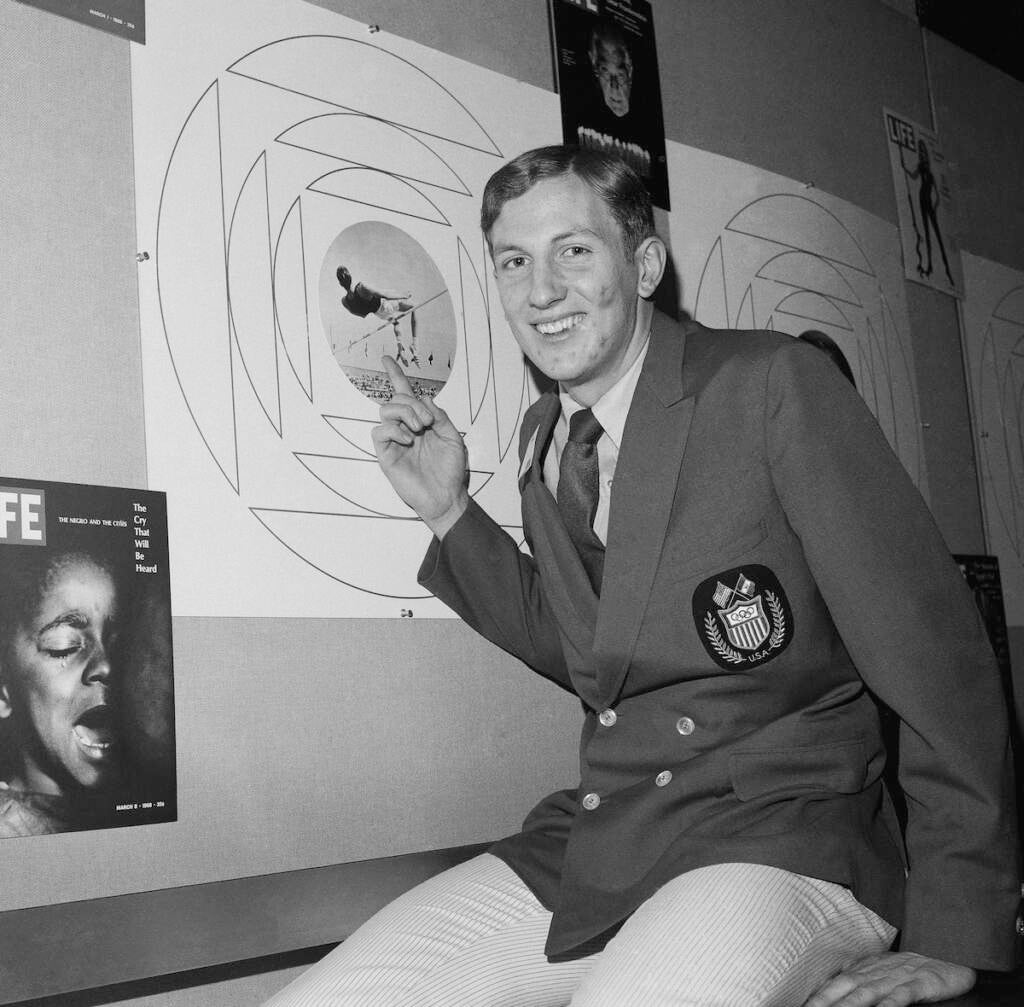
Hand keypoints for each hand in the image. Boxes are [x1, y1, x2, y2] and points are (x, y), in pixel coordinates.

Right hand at [371, 356, 468, 538]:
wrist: (446, 496)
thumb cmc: (450, 470)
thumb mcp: (453, 437)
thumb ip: (441, 416)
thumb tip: (424, 400)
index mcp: (420, 421)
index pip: (405, 394)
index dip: (395, 375)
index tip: (387, 359)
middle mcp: (405, 427)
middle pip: (397, 398)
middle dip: (412, 403)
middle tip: (427, 422)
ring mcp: (394, 440)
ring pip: (386, 410)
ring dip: (404, 413)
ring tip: (418, 430)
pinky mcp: (386, 454)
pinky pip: (379, 431)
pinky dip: (394, 430)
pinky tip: (408, 440)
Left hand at [804, 952, 975, 1006]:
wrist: (948, 951)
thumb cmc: (912, 968)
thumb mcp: (881, 971)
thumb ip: (860, 979)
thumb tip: (834, 989)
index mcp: (866, 969)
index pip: (837, 982)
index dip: (819, 994)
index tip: (803, 1004)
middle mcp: (876, 972)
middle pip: (845, 987)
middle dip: (825, 1000)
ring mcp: (896, 977)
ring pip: (867, 993)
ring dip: (849, 1005)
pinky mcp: (918, 984)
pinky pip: (901, 996)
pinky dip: (888, 1005)